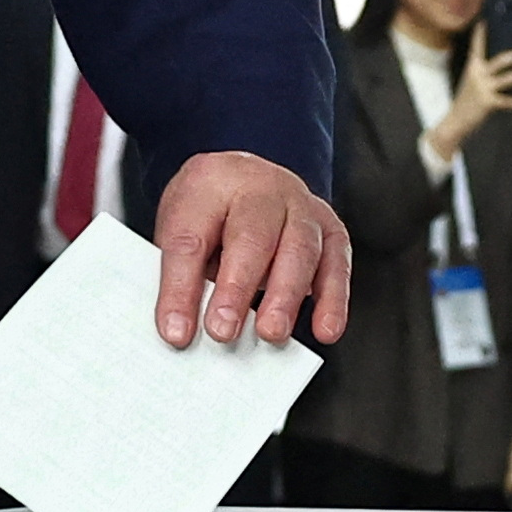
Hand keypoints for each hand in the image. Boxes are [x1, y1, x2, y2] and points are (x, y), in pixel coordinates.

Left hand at [152, 150, 352, 348]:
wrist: (246, 179)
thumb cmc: (210, 210)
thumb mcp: (182, 227)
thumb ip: (182, 272)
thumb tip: (182, 326)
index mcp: (208, 182)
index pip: (189, 238)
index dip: (180, 288)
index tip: (175, 330)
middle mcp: (260, 187)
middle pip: (249, 238)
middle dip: (236, 289)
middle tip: (223, 330)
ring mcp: (300, 205)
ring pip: (298, 250)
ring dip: (284, 297)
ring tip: (270, 333)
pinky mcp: (330, 228)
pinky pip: (336, 265)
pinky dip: (332, 301)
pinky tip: (324, 329)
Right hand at [434, 26, 511, 157]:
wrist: (456, 120)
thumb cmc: (469, 99)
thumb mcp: (472, 82)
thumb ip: (485, 73)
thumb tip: (507, 65)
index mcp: (473, 67)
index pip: (477, 46)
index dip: (481, 34)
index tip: (485, 21)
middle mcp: (477, 75)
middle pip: (499, 61)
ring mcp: (482, 88)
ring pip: (507, 79)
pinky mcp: (488, 102)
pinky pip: (508, 101)